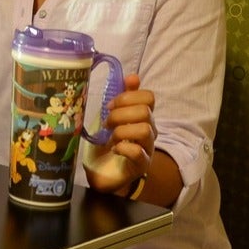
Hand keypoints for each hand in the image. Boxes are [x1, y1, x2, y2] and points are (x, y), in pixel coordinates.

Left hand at [86, 75, 156, 194]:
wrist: (99, 173)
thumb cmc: (104, 144)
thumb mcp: (108, 117)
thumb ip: (121, 98)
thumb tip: (133, 76)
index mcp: (141, 116)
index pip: (148, 97)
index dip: (128, 97)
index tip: (109, 105)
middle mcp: (149, 130)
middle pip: (145, 111)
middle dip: (121, 114)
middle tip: (107, 123)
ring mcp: (147, 148)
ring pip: (145, 130)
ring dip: (122, 131)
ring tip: (111, 137)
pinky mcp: (141, 165)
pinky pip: (138, 152)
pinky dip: (123, 147)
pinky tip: (114, 149)